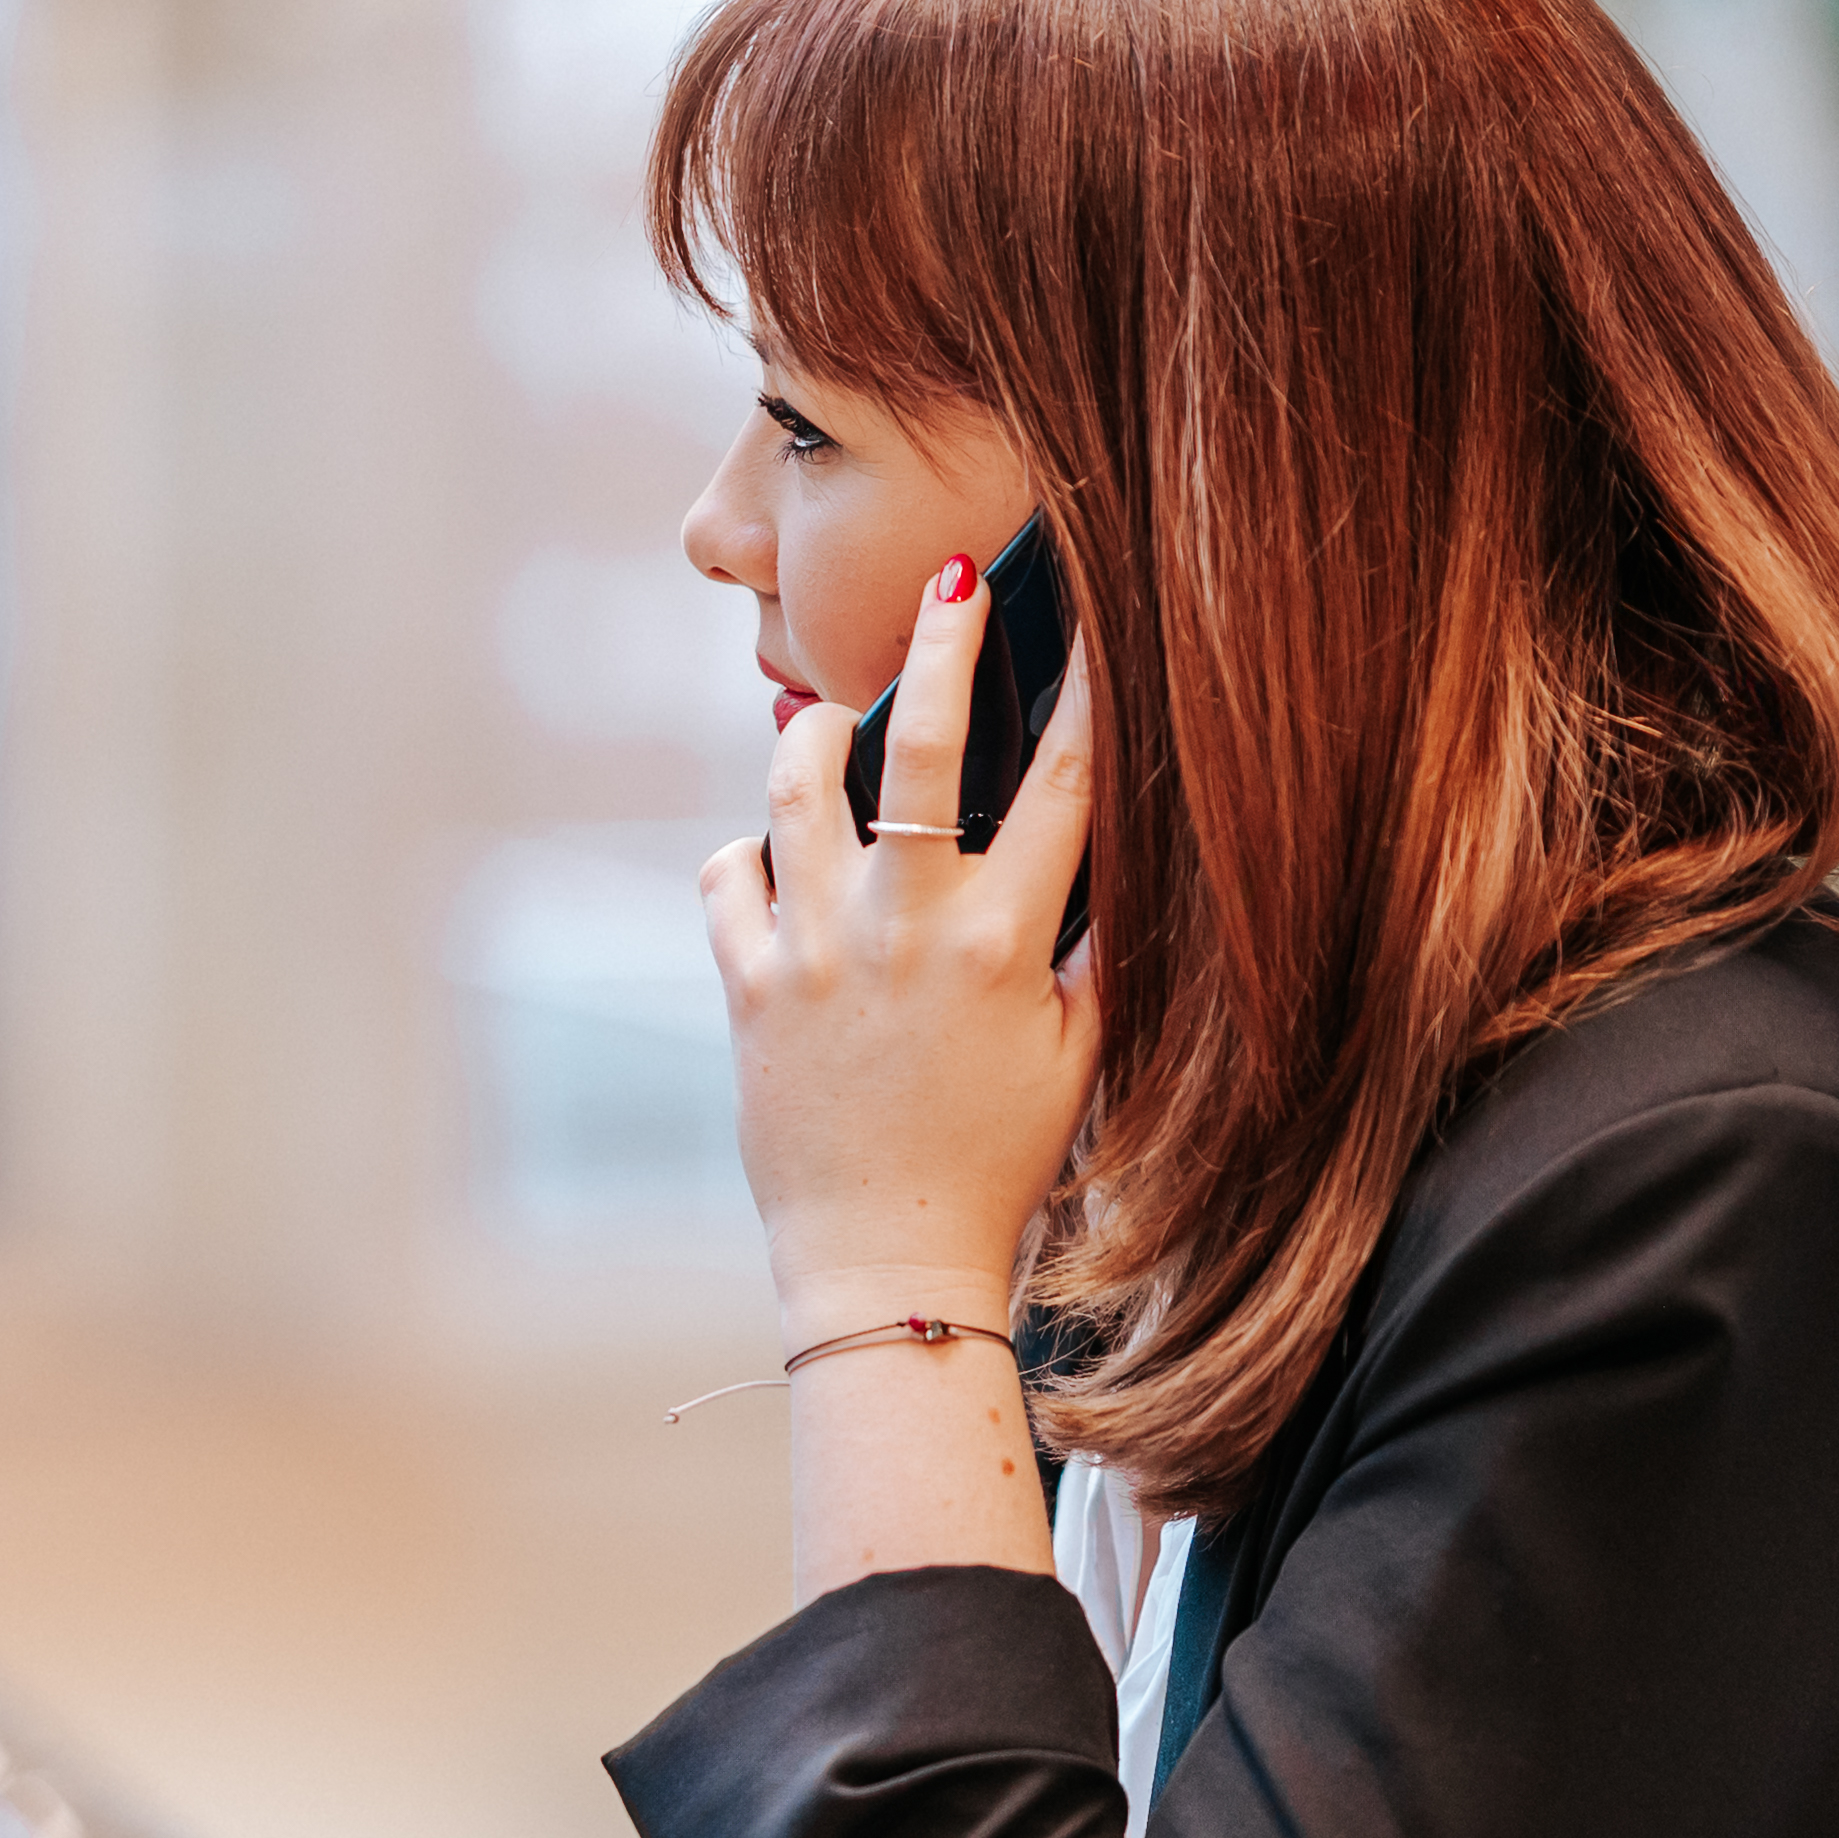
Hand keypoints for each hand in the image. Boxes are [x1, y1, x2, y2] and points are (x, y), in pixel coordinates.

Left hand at [703, 555, 1103, 1333]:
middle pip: (923, 748)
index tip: (1095, 610)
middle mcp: (907, 929)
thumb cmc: (999, 1158)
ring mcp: (817, 952)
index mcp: (1007, 941)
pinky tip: (773, 861)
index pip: (1062, 782)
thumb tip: (1111, 855)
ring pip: (797, 788)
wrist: (887, 1260)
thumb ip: (1092, 946)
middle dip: (944, 643)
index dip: (1088, 686)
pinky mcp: (748, 987)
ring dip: (815, 735)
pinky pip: (727, 874)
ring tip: (831, 723)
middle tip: (951, 577)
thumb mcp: (1081, 1052)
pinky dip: (745, 855)